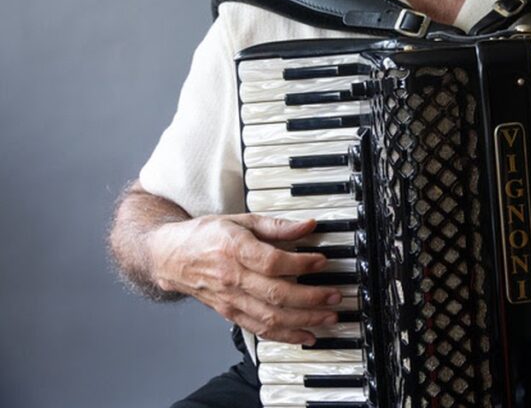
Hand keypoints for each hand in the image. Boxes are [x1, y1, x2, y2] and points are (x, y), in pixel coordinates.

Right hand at [148, 214, 341, 343]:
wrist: (172, 257)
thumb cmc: (206, 235)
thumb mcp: (241, 220)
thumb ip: (277, 225)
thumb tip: (309, 225)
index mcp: (235, 249)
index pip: (273, 262)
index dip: (301, 263)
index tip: (322, 261)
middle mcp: (232, 278)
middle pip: (276, 294)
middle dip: (311, 298)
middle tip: (335, 294)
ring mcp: (230, 300)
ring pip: (270, 317)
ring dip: (303, 320)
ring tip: (329, 316)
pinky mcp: (229, 314)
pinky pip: (259, 329)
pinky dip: (285, 335)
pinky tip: (307, 334)